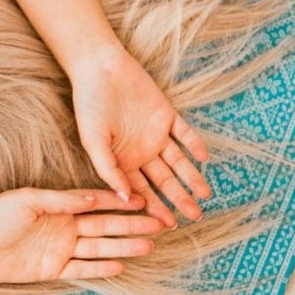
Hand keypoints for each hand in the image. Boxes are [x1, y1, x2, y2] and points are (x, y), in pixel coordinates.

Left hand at [0, 188, 160, 282]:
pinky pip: (83, 269)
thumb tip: (94, 197)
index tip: (144, 200)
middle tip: (160, 223)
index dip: (120, 202)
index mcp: (57, 206)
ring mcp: (59, 249)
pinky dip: (102, 268)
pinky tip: (122, 265)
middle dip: (132, 224)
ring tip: (149, 245)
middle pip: (104, 226)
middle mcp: (63, 226)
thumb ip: (61, 200)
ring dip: (124, 246)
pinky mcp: (53, 269)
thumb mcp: (27, 201)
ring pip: (99, 247)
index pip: (95, 202)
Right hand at [68, 45, 211, 226]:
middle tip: (195, 216)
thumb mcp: (93, 141)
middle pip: (164, 180)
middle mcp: (140, 151)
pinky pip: (184, 134)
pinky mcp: (166, 115)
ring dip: (191, 177)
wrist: (100, 69)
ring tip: (205, 194)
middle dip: (178, 198)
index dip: (154, 207)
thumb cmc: (89, 105)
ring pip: (178, 161)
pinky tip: (203, 159)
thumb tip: (124, 197)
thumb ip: (108, 169)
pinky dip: (194, 145)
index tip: (167, 224)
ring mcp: (155, 134)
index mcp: (121, 161)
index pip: (141, 190)